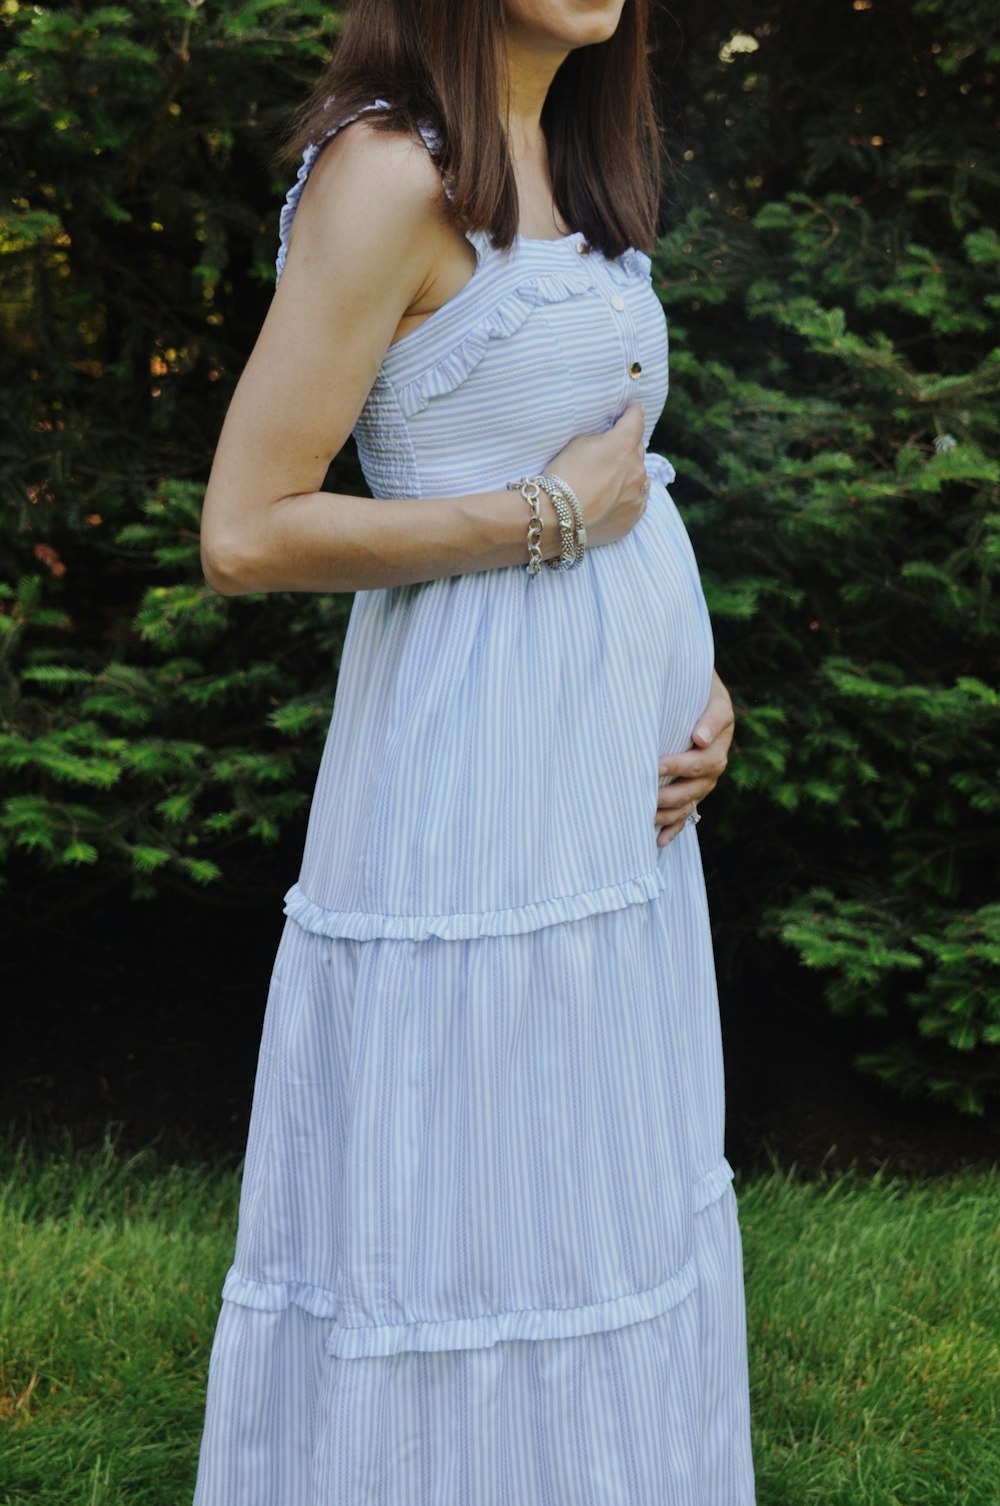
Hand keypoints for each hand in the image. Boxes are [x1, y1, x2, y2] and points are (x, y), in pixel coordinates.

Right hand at [546, 404, 649, 547]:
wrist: (558, 518)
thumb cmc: (563, 476)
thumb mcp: (577, 443)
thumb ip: (601, 438)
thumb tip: (610, 440)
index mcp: (625, 444)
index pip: (636, 419)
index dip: (632, 412)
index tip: (632, 410)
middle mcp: (638, 468)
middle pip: (637, 449)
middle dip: (626, 447)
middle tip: (610, 452)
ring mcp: (638, 494)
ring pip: (639, 476)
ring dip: (628, 474)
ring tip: (608, 481)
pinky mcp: (633, 517)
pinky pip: (637, 500)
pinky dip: (628, 496)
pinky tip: (612, 498)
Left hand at [654, 669, 734, 848]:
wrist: (696, 691)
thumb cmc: (700, 690)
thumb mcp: (712, 695)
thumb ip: (709, 716)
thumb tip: (700, 738)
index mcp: (718, 743)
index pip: (701, 761)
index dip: (679, 766)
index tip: (656, 765)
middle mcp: (714, 765)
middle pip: (695, 788)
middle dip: (669, 794)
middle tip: (643, 793)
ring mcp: (704, 781)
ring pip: (689, 804)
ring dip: (668, 813)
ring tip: (646, 817)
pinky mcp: (693, 791)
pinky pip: (687, 815)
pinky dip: (673, 829)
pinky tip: (658, 841)